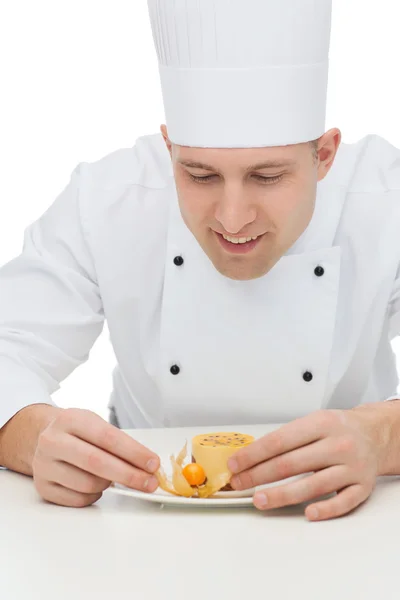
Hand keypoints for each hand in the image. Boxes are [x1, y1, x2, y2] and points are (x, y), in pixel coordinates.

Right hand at [32, 408, 159, 507]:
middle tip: (149, 483)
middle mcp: (53, 441)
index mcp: (70, 419)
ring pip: (88, 484)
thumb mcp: (95, 424)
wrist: (42, 436)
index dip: (133, 453)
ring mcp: (44, 465)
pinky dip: (95, 495)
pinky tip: (96, 485)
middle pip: (96, 462)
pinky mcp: (42, 487)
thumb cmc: (76, 431)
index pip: (107, 437)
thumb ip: (118, 443)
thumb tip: (146, 466)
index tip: (153, 464)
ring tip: (112, 477)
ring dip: (108, 485)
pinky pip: (78, 500)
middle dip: (129, 475)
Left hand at [228, 406, 390, 520]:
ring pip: (313, 485)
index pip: (280, 440)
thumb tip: (251, 457)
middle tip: (239, 483)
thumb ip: (287, 438)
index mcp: (321, 423)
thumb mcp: (313, 421)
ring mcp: (351, 467)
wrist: (375, 434)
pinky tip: (307, 513)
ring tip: (259, 500)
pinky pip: (343, 502)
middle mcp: (337, 444)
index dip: (254, 454)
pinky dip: (325, 509)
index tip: (236, 464)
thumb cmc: (337, 429)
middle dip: (259, 475)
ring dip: (282, 495)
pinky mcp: (363, 487)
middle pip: (291, 464)